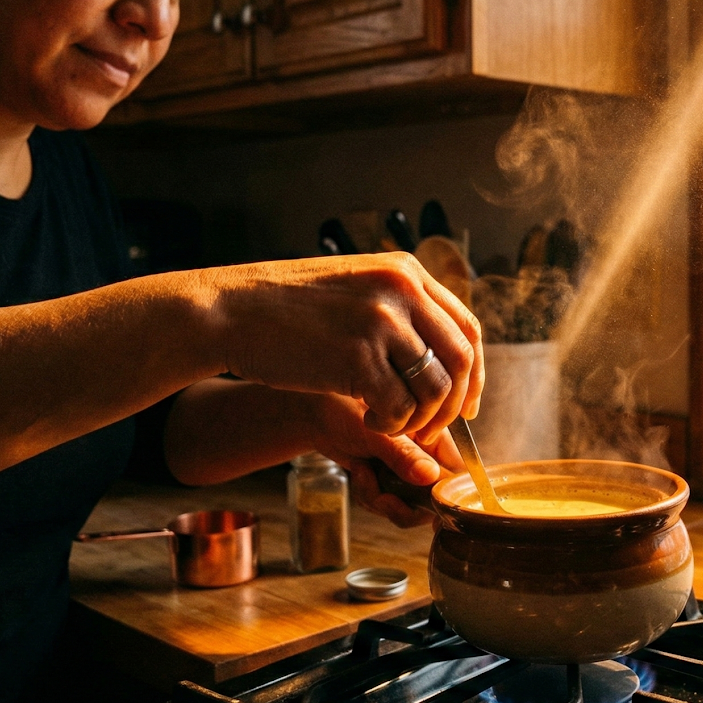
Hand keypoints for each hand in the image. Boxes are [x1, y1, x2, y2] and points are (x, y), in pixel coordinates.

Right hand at [206, 253, 484, 443]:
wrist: (228, 311)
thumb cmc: (286, 308)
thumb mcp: (354, 288)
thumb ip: (398, 308)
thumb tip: (440, 353)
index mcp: (405, 272)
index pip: (467, 327)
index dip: (473, 374)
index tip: (466, 404)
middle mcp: (401, 291)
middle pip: (460, 360)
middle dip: (452, 405)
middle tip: (431, 430)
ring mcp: (381, 323)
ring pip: (434, 389)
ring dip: (421, 420)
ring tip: (393, 425)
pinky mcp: (357, 358)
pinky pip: (400, 408)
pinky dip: (392, 426)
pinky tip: (369, 421)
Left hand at [311, 394, 463, 526]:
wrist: (318, 415)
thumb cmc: (345, 410)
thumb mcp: (375, 434)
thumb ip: (403, 455)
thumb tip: (430, 477)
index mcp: (433, 436)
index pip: (457, 474)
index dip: (447, 496)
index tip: (430, 510)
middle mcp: (426, 455)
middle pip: (433, 500)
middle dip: (404, 505)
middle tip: (383, 497)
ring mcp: (407, 470)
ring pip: (408, 507)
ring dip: (381, 499)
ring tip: (364, 475)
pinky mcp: (389, 482)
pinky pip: (388, 505)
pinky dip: (370, 496)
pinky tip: (359, 473)